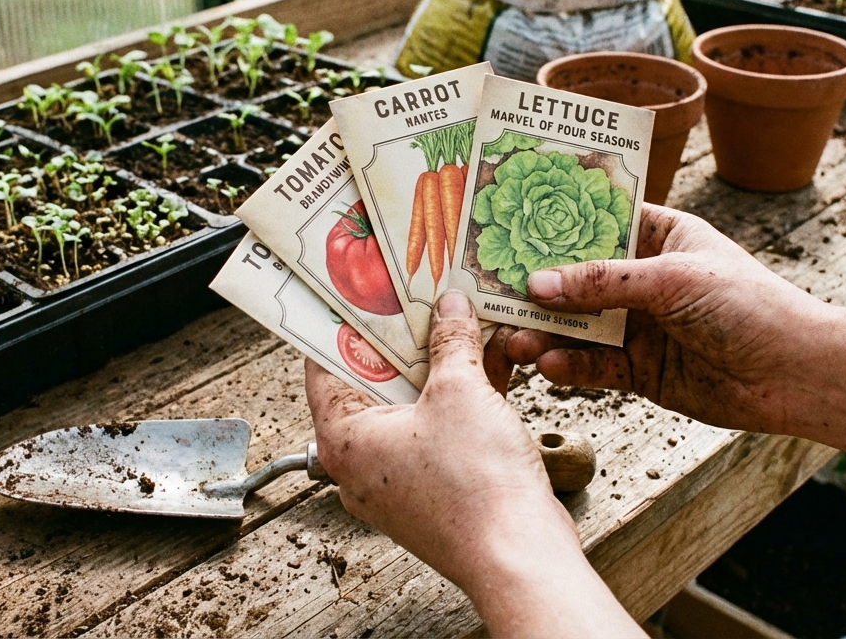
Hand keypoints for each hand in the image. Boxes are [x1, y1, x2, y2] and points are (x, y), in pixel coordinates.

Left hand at [305, 291, 642, 637]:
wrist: (520, 554)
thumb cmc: (474, 493)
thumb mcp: (461, 392)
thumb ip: (452, 342)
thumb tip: (449, 310)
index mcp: (344, 439)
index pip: (325, 364)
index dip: (346, 322)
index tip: (363, 290)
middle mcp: (363, 463)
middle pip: (374, 382)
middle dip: (408, 339)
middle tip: (422, 298)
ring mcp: (399, 479)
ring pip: (414, 405)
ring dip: (443, 365)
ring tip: (464, 321)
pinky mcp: (436, 488)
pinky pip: (441, 429)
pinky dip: (463, 398)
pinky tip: (493, 362)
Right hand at [503, 203, 835, 435]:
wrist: (796, 374)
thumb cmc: (750, 306)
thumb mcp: (674, 280)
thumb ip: (605, 282)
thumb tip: (539, 282)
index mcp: (660, 236)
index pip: (595, 222)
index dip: (552, 226)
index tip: (504, 227)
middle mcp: (643, 279)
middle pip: (576, 279)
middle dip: (536, 288)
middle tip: (491, 294)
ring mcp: (640, 325)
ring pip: (578, 326)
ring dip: (546, 332)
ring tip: (515, 339)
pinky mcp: (640, 371)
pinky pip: (594, 366)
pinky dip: (570, 367)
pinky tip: (551, 367)